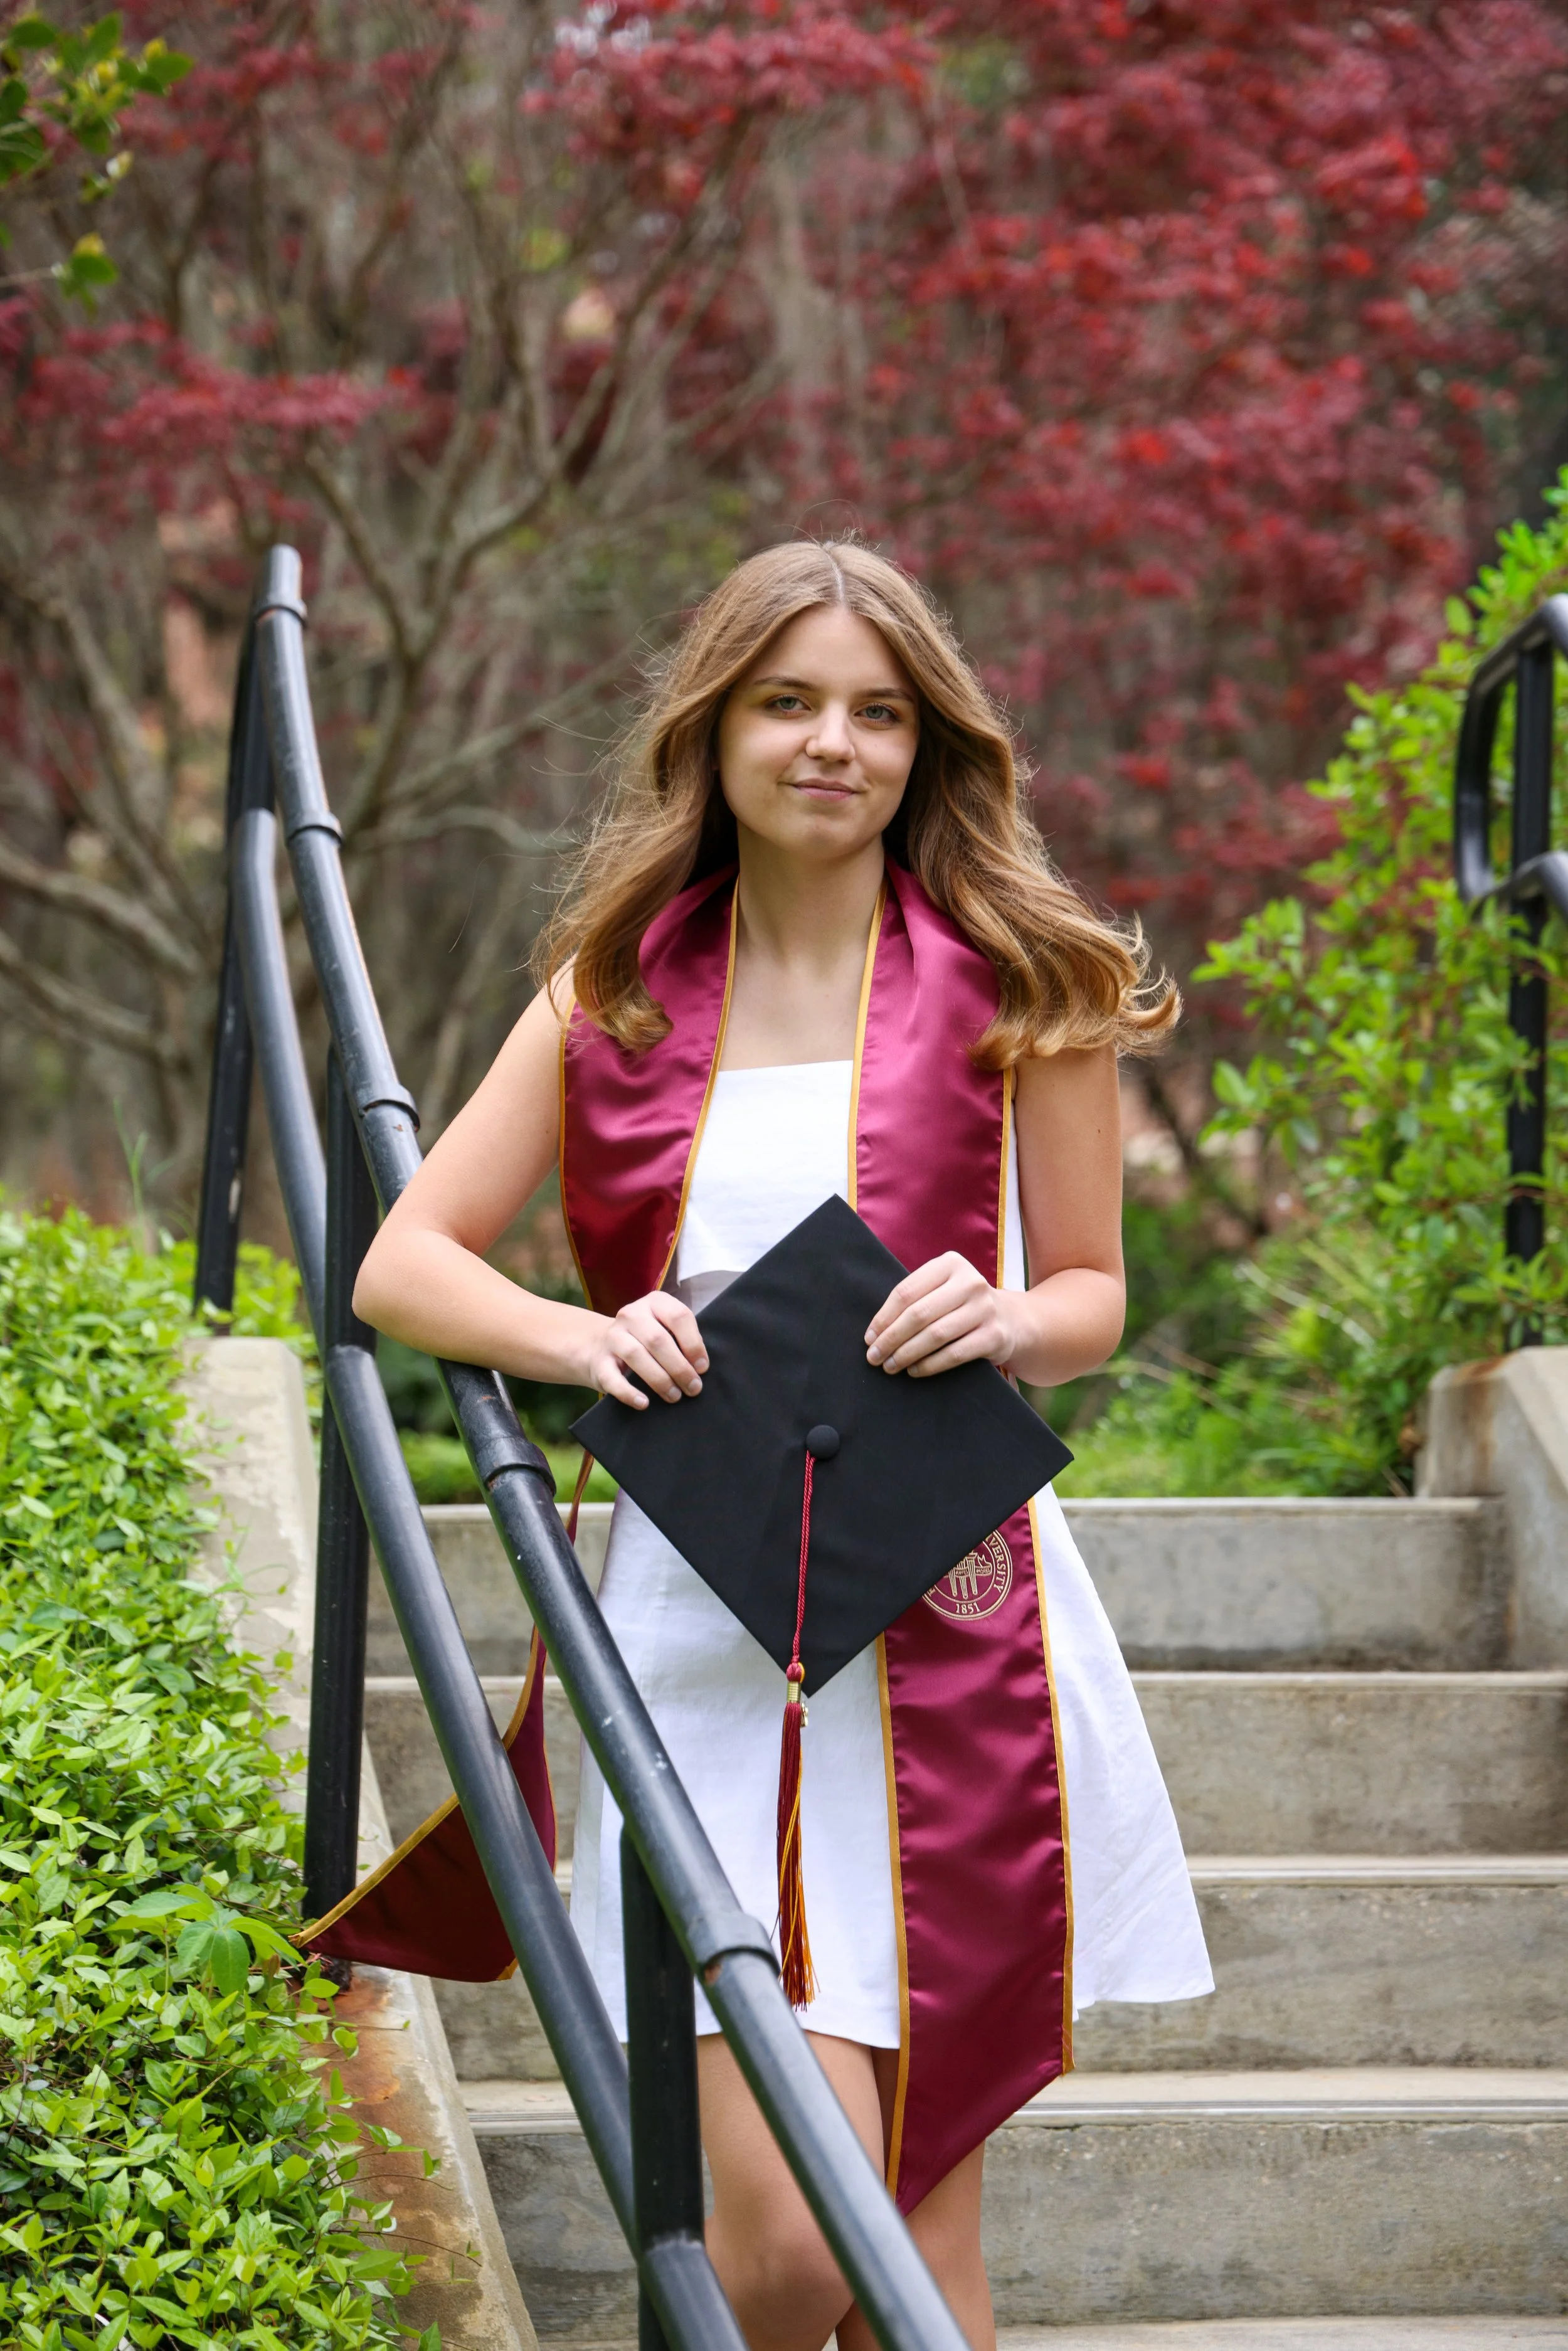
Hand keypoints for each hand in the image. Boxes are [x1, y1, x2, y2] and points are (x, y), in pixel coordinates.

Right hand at [583, 1290, 707, 1408]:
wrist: (599, 1345)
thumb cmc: (645, 1340)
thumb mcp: (664, 1329)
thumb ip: (682, 1341)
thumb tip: (699, 1367)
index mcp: (654, 1303)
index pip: (678, 1317)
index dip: (694, 1344)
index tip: (702, 1368)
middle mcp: (631, 1315)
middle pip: (658, 1340)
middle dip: (680, 1367)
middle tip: (693, 1388)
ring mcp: (612, 1336)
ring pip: (636, 1356)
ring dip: (660, 1380)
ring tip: (674, 1396)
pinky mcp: (599, 1361)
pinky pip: (613, 1378)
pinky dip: (629, 1392)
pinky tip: (644, 1403)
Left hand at [865, 1252, 1021, 1378]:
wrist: (1012, 1319)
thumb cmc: (961, 1305)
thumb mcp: (942, 1289)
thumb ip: (915, 1300)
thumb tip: (875, 1333)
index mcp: (950, 1264)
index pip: (906, 1292)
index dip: (883, 1318)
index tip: (868, 1338)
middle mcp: (970, 1282)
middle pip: (918, 1314)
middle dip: (891, 1339)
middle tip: (874, 1357)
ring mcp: (985, 1308)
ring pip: (935, 1335)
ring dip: (907, 1354)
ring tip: (890, 1366)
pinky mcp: (994, 1335)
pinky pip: (954, 1354)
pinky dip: (930, 1365)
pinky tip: (915, 1371)